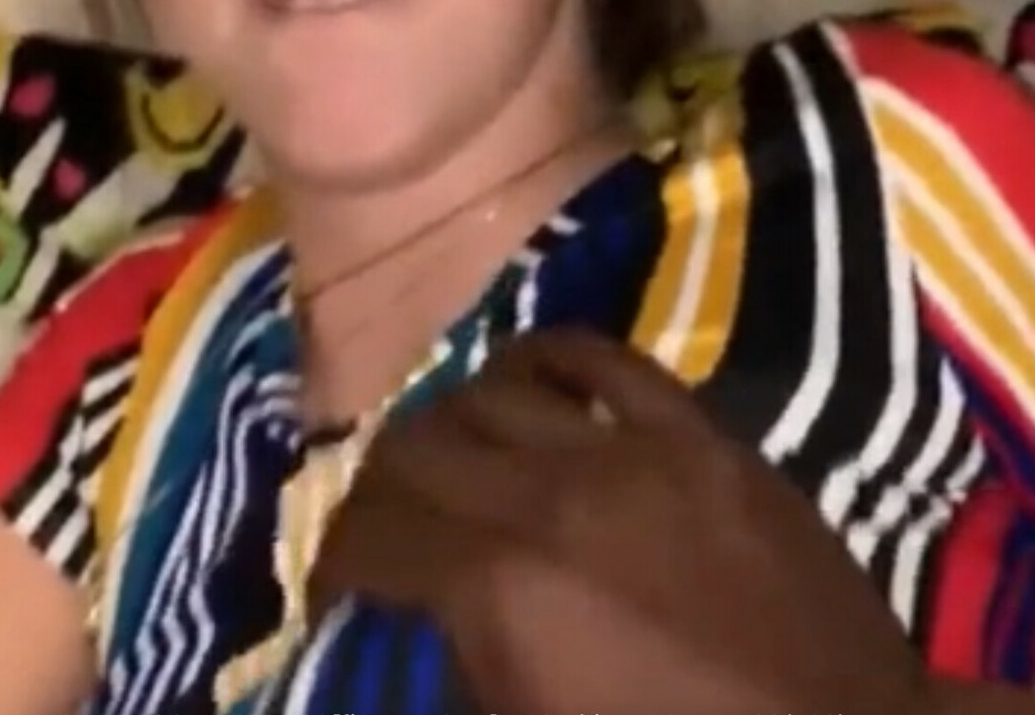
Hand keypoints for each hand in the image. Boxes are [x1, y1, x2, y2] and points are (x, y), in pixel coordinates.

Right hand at [310, 327, 935, 714]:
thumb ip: (465, 675)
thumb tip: (426, 629)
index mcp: (498, 591)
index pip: (370, 537)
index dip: (332, 561)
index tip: (336, 587)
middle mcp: (547, 498)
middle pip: (417, 444)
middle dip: (378, 486)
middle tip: (383, 525)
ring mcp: (632, 453)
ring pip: (497, 389)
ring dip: (453, 422)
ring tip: (453, 458)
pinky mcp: (702, 437)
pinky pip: (607, 360)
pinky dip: (551, 360)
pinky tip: (530, 382)